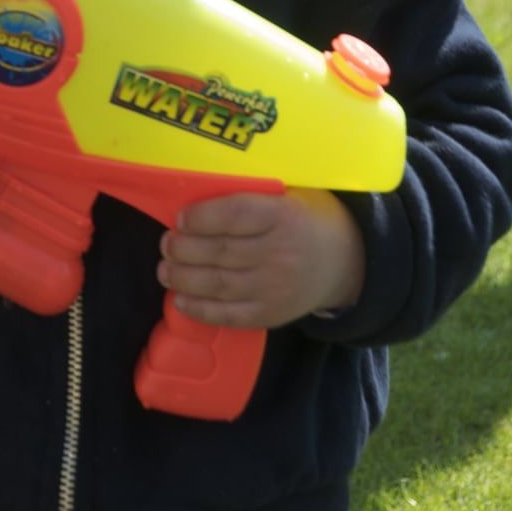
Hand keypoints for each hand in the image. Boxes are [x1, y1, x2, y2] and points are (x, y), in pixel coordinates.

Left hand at [158, 188, 365, 329]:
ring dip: (183, 278)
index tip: (180, 218)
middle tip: (166, 243)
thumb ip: (253, 196)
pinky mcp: (272, 314)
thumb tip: (195, 199)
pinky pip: (230, 315)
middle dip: (184, 248)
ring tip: (165, 269)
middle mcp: (281, 253)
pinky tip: (180, 300)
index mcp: (285, 215)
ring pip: (219, 284)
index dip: (202, 217)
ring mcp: (276, 287)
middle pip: (221, 251)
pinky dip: (201, 309)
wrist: (346, 261)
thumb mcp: (290, 195)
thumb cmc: (307, 219)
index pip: (235, 215)